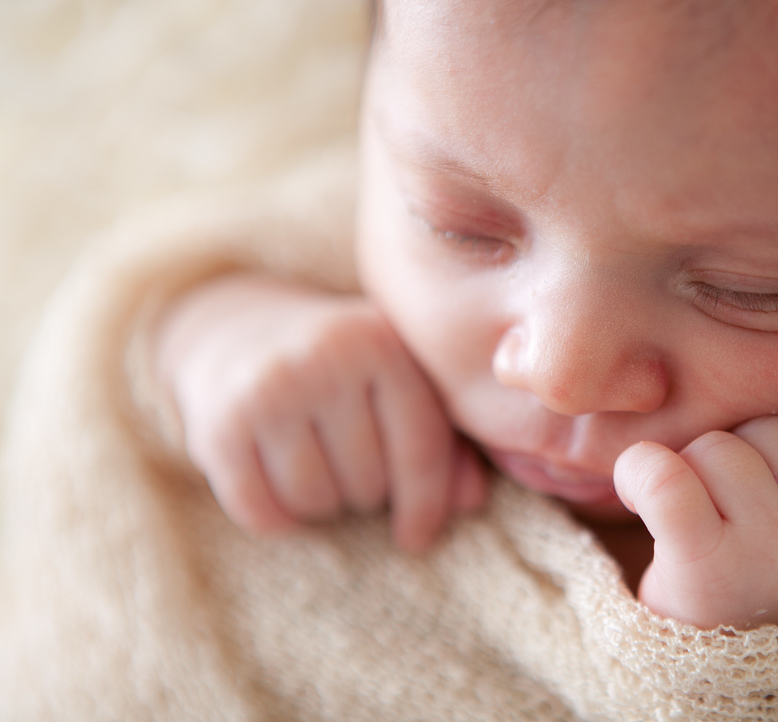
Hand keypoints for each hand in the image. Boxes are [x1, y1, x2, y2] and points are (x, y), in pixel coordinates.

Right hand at [155, 274, 485, 550]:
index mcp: (381, 341)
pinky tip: (278, 486)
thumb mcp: (398, 382)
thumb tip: (471, 502)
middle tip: (349, 466)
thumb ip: (443, 439)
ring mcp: (266, 388)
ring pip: (316, 502)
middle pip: (369, 484)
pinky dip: (277, 518)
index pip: (421, 449)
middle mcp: (324, 357)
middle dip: (367, 494)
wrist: (237, 329)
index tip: (417, 537)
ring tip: (317, 467)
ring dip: (322, 505)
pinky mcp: (217, 426)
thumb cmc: (342, 370)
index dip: (426, 504)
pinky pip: (262, 513)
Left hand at [613, 385, 777, 628]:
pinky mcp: (709, 568)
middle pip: (777, 424)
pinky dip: (641, 476)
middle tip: (747, 529)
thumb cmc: (775, 577)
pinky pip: (665, 471)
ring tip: (710, 536)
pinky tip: (648, 502)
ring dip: (698, 478)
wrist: (716, 678)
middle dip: (749, 458)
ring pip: (719, 444)